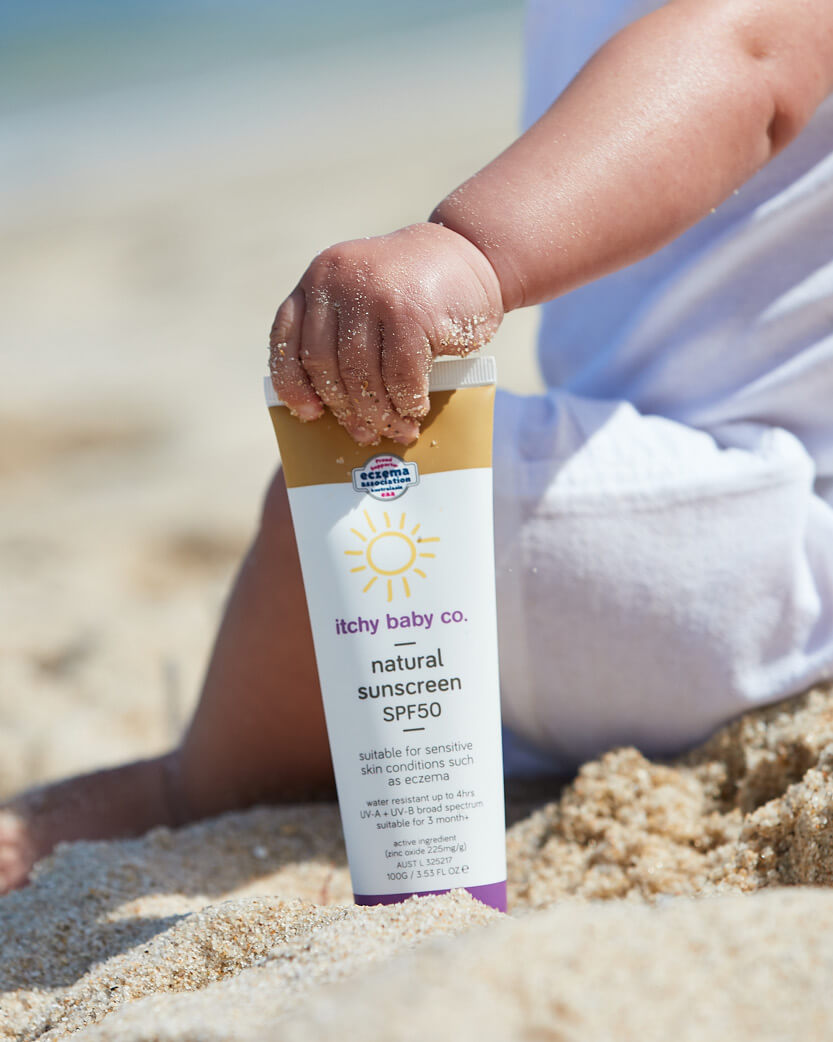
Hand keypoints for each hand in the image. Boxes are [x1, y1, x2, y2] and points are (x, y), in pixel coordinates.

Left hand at [268, 222, 502, 444]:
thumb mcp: (366, 298)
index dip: (292, 383)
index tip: (309, 413)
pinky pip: (399, 374)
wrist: (472, 251)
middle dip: (344, 408)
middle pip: (323, 364)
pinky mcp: (409, 312)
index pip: (286, 338)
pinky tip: (415, 410)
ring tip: (396, 430)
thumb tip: (336, 411)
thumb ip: (345, 334)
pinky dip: (407, 401)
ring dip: (379, 413)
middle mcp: (337, 281)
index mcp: (318, 279)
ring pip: (362, 375)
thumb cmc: (416, 290)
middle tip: (364, 432)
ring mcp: (373, 294)